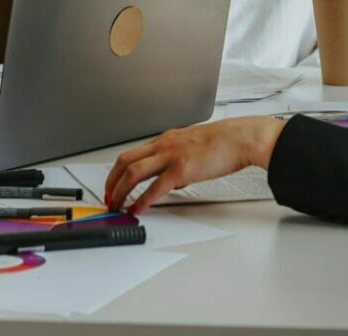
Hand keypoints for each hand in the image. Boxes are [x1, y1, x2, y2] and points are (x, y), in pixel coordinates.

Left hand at [105, 116, 285, 214]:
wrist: (239, 138)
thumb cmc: (221, 142)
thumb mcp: (191, 145)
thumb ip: (176, 158)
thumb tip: (168, 180)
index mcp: (165, 139)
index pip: (131, 154)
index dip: (117, 171)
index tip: (113, 184)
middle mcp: (163, 145)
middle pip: (125, 162)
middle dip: (111, 181)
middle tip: (108, 197)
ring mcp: (171, 156)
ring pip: (134, 172)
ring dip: (120, 191)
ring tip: (116, 205)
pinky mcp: (181, 170)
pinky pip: (155, 188)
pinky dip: (142, 200)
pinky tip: (137, 209)